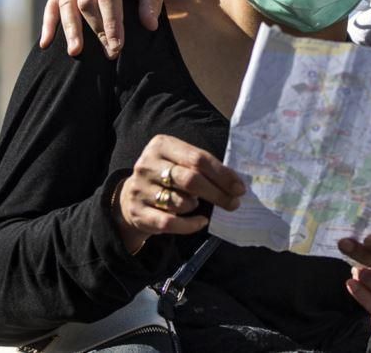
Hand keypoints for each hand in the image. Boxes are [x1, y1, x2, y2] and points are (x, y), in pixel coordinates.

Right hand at [39, 0, 171, 58]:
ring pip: (66, 3)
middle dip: (96, 30)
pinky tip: (46, 43)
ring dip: (70, 30)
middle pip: (86, 1)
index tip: (117, 47)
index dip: (112, 23)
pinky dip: (48, 23)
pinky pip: (52, 2)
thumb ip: (152, 1)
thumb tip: (149, 25)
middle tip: (108, 53)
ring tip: (75, 52)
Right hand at [112, 135, 245, 253]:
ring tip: (197, 204)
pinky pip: (171, 222)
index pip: (197, 158)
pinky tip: (200, 222)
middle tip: (234, 203)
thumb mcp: (178, 162)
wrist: (131, 198)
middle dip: (217, 193)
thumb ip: (201, 167)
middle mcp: (147, 164)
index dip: (222, 174)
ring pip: (180, 202)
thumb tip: (235, 184)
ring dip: (195, 206)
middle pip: (190, 179)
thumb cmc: (165, 177)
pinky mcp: (138, 212)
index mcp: (161, 145)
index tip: (239, 188)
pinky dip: (190, 225)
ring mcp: (140, 188)